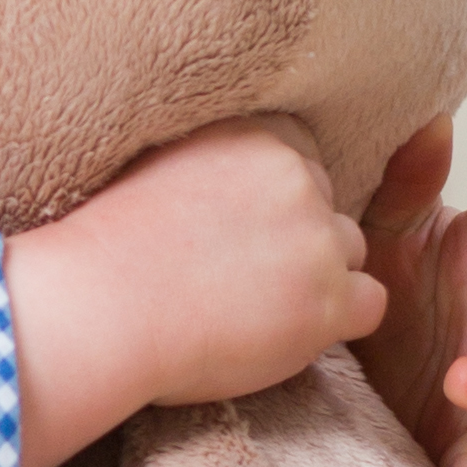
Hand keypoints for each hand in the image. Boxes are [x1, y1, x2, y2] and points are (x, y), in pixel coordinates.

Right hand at [6, 120, 383, 466]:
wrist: (97, 308)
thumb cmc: (106, 250)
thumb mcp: (158, 166)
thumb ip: (213, 162)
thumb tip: (231, 184)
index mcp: (254, 133)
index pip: (301, 158)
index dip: (275, 201)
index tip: (236, 230)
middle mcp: (294, 175)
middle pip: (328, 206)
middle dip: (298, 240)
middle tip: (240, 277)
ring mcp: (316, 238)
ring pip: (348, 255)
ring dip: (317, 281)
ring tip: (255, 308)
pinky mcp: (327, 300)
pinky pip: (370, 305)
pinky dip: (335, 323)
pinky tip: (283, 332)